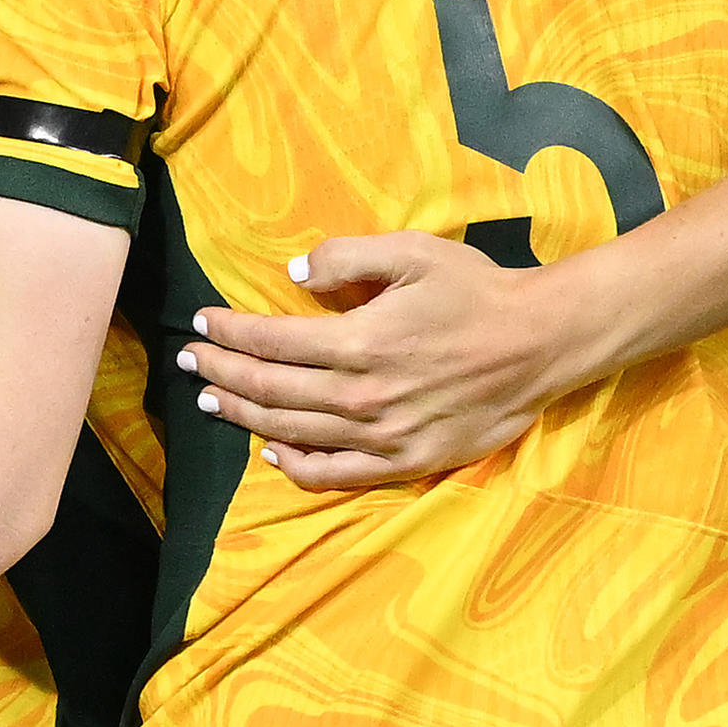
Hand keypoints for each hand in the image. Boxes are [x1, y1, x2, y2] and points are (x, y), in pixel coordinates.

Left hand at [171, 231, 575, 487]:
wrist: (538, 343)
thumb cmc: (475, 290)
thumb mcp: (413, 252)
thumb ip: (346, 257)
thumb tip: (290, 276)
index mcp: (359, 340)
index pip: (271, 341)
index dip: (228, 332)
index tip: (200, 323)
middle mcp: (362, 395)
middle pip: (270, 389)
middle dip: (220, 374)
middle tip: (188, 362)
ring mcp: (381, 435)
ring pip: (291, 432)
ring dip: (243, 416)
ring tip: (210, 402)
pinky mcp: (403, 463)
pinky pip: (334, 474)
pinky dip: (295, 466)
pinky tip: (272, 451)